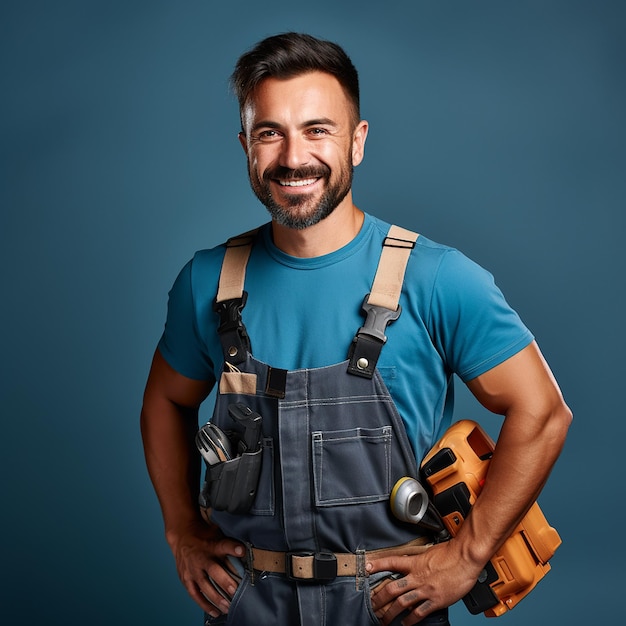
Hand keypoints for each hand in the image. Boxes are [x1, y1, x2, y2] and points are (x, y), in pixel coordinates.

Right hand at [168, 519, 245, 617]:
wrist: (182, 535)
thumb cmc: (205, 535)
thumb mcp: (217, 533)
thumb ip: (229, 544)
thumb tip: (247, 553)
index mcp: (212, 544)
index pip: (223, 545)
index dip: (233, 548)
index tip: (242, 551)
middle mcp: (202, 557)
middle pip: (213, 570)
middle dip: (225, 581)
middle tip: (235, 591)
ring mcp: (192, 569)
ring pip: (204, 585)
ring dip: (216, 598)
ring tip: (228, 607)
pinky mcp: (186, 578)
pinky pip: (195, 594)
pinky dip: (204, 604)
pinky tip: (215, 611)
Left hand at [367, 540, 481, 624]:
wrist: (466, 558)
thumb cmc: (451, 553)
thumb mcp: (430, 551)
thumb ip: (419, 560)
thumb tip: (412, 565)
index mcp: (415, 563)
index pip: (391, 562)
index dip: (377, 565)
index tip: (366, 567)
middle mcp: (418, 577)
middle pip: (392, 588)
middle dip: (379, 598)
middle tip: (372, 604)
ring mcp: (426, 590)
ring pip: (403, 603)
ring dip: (391, 613)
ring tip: (383, 619)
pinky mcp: (436, 600)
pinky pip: (420, 612)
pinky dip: (411, 620)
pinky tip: (405, 623)